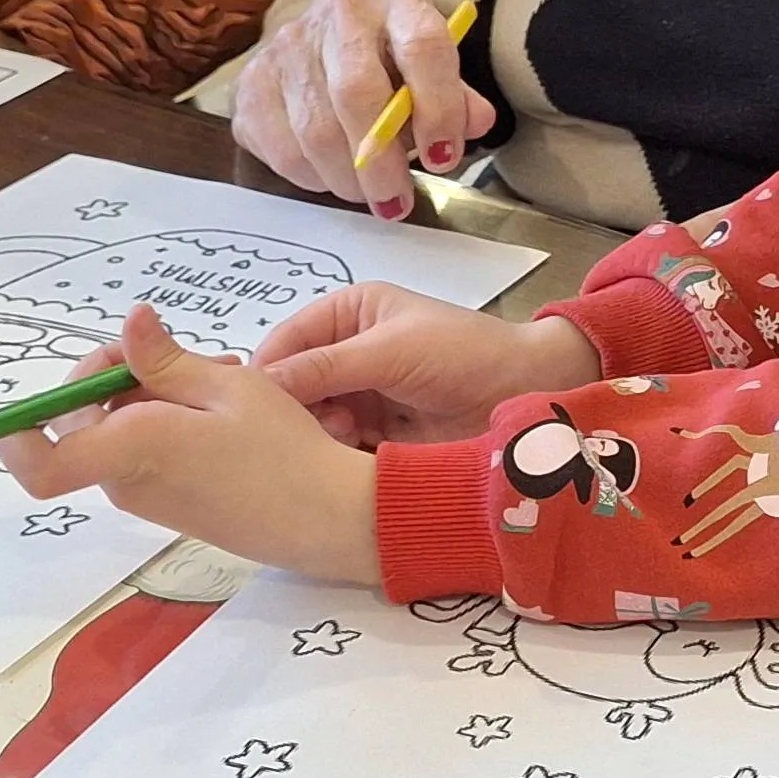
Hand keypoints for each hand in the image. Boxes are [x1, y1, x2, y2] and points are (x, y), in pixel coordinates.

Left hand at [0, 304, 382, 583]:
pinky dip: (167, 419)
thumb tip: (127, 324)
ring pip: (118, 431)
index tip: (29, 402)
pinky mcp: (171, 502)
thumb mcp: (226, 386)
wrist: (326, 518)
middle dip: (116, 376)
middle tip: (177, 351)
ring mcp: (147, 496)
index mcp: (132, 449)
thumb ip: (166, 359)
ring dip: (151, 394)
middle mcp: (126, 479)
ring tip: (217, 372)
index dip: (17, 434)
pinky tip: (220, 405)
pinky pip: (144, 451)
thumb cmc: (281, 449)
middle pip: (83, 423)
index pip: (42, 462)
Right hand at [233, 0, 496, 219]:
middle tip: (396, 200)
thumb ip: (458, 99)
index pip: (423, 46)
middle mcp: (340, 8)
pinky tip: (330, 178)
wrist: (325, 46)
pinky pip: (279, 145)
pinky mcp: (253, 79)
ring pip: (314, 127)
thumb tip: (476, 123)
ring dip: (346, 177)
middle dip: (381, 160)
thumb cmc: (394, 65)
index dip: (438, 109)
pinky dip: (309, 176)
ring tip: (368, 195)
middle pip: (356, 91)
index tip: (444, 158)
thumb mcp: (434, 73)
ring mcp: (289, 42)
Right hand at [251, 281, 593, 448]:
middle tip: (309, 430)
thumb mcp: (390, 350)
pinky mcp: (377, 433)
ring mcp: (363, 396)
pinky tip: (344, 463)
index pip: (287, 341)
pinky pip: (339, 446)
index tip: (250, 408)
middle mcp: (349, 352)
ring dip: (317, 434)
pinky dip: (336, 455)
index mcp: (349, 314)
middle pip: (294, 385)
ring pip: (313, 420)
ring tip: (337, 441)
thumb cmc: (463, 354)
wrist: (528, 393)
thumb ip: (325, 367)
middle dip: (293, 408)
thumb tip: (257, 382)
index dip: (265, 372)